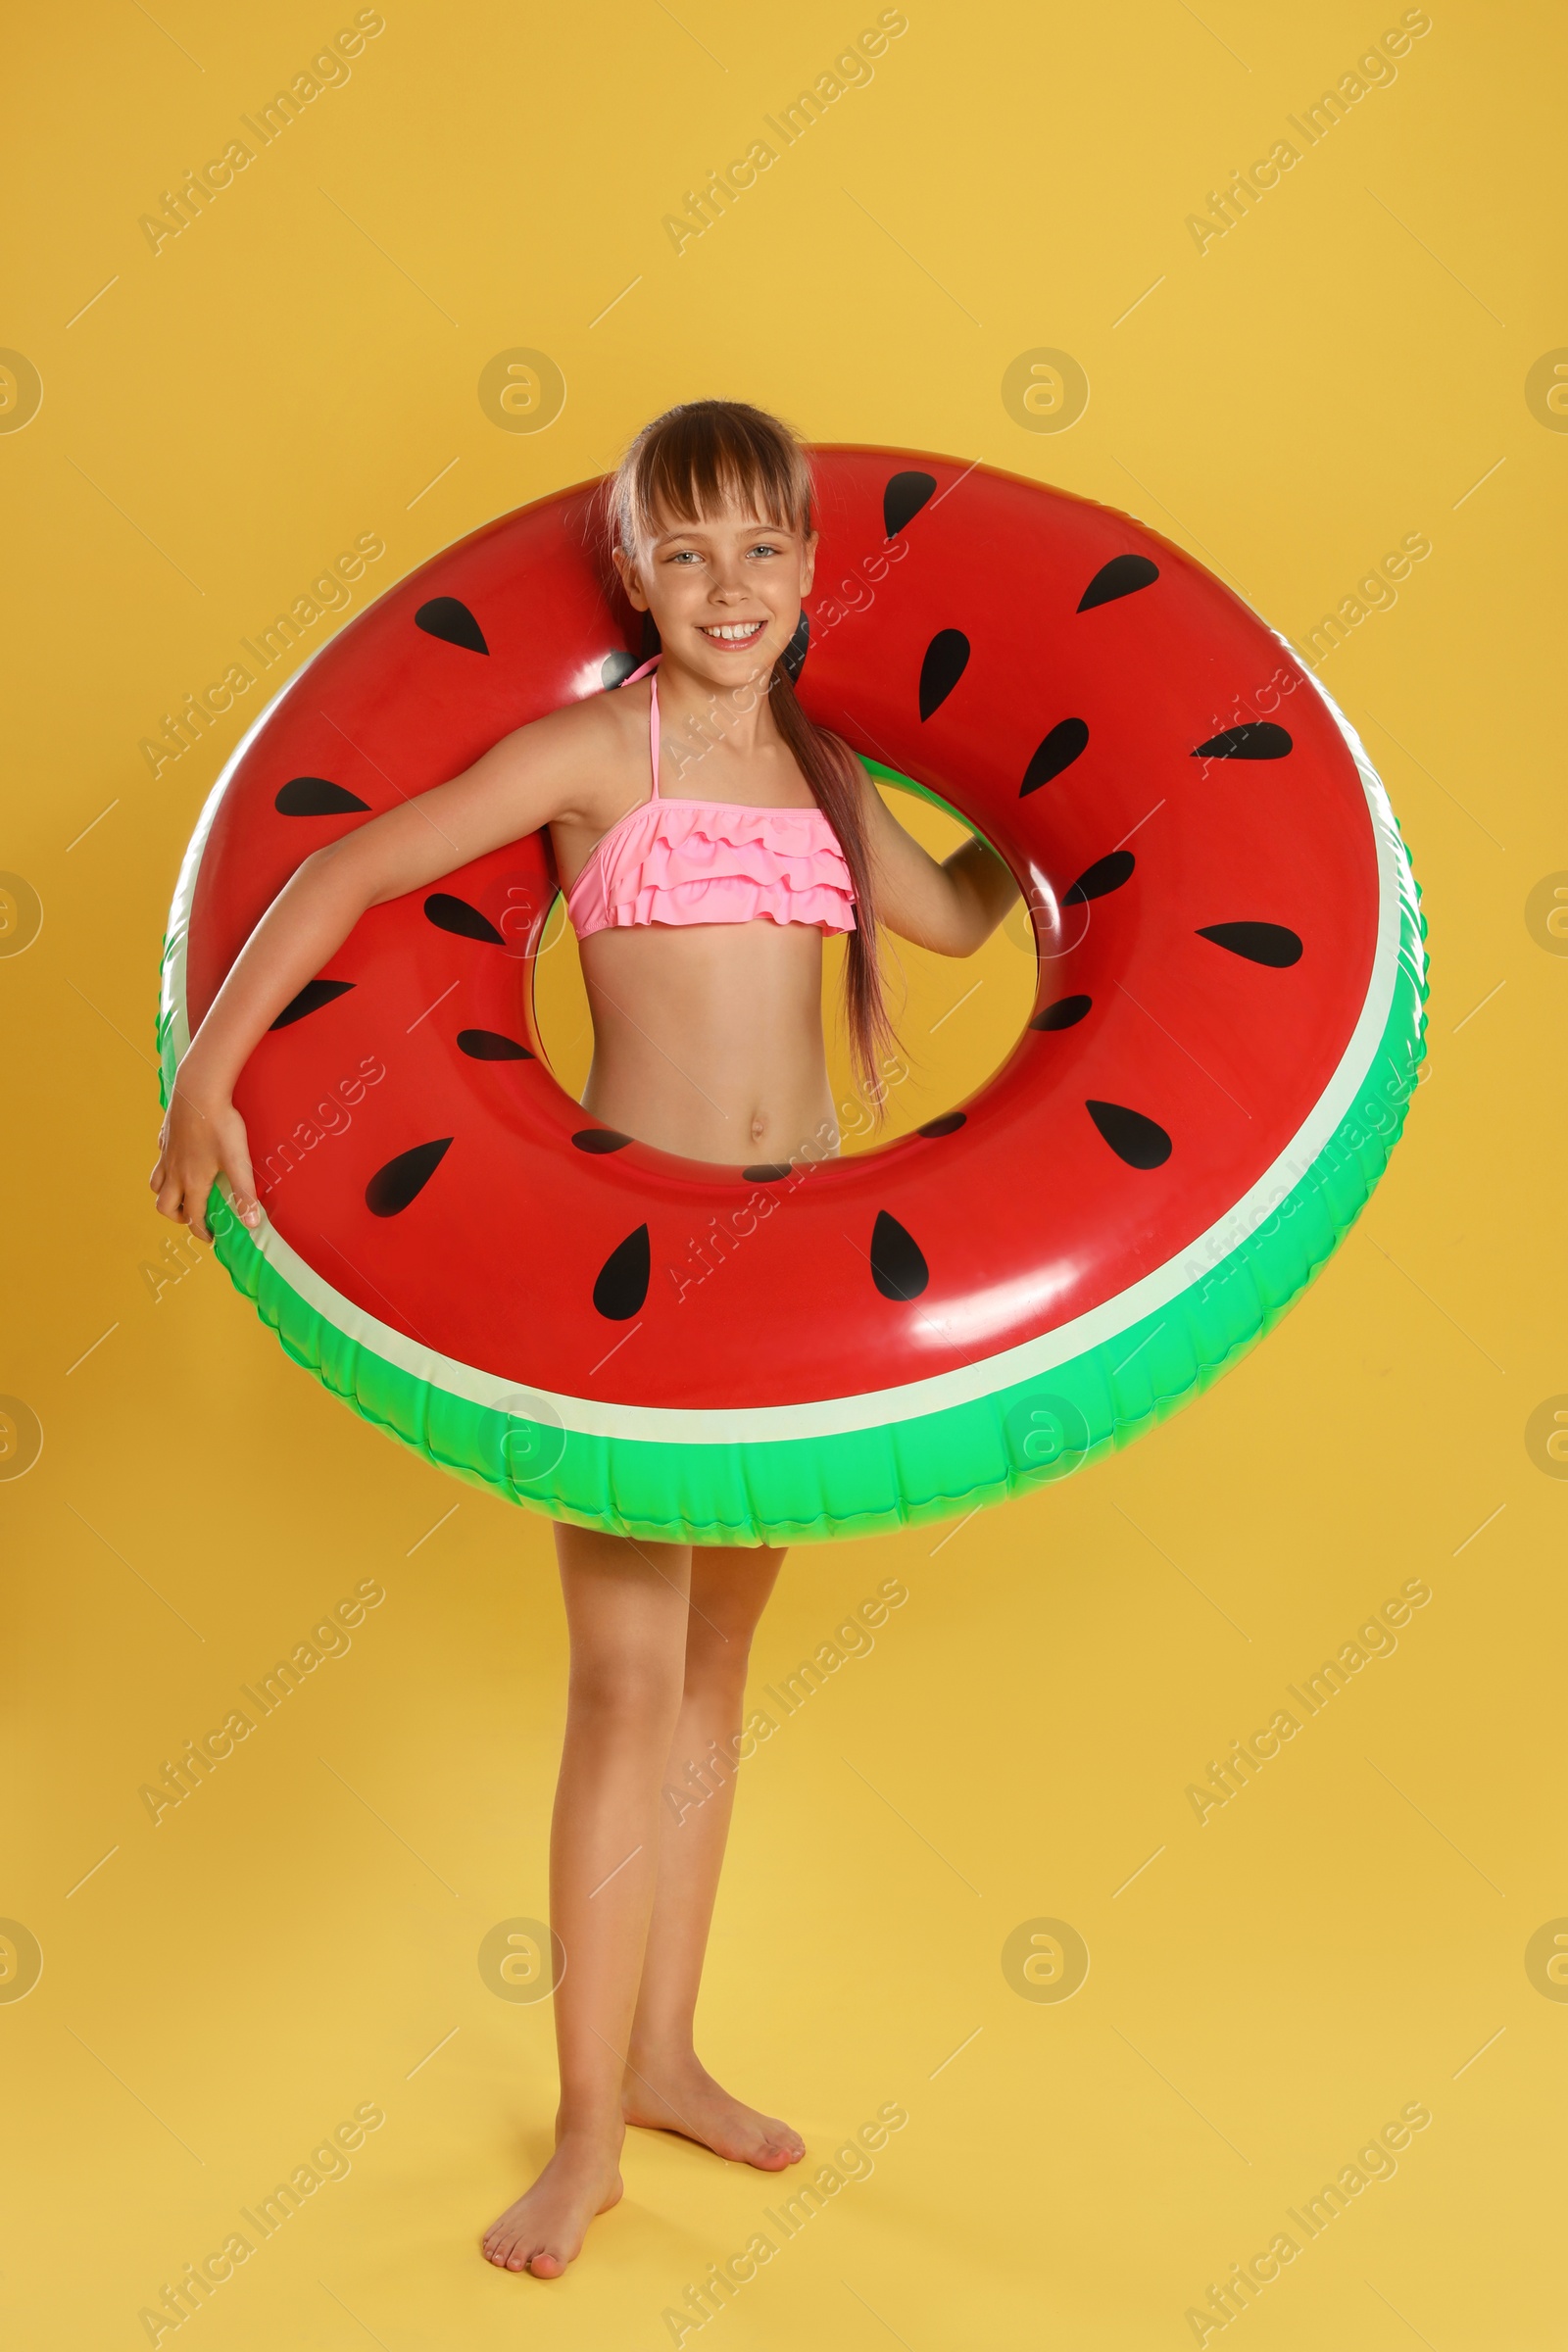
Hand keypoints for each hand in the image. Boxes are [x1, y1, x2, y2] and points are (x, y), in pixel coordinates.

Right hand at [149, 1069, 261, 1245]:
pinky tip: (178, 1160)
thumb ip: (244, 1194)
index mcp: (192, 1181)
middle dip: (178, 1217)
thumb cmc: (220, 1125)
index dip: (201, 1231)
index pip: (192, 1217)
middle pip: (164, 1206)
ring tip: (182, 1194)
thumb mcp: (237, 1162)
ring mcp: (166, 1154)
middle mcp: (174, 1171)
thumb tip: (252, 1224)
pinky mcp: (165, 1137)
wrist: (198, 1090)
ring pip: (155, 1184)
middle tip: (194, 1217)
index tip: (210, 1237)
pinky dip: (165, 1168)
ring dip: (166, 1195)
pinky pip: (159, 1158)